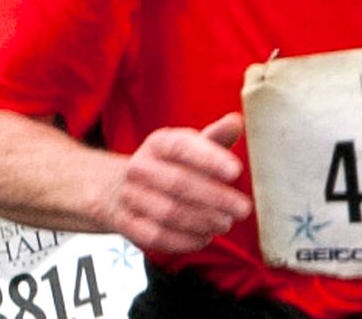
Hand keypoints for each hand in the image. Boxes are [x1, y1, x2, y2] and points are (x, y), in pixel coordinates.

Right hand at [99, 114, 250, 252]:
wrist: (119, 188)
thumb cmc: (167, 167)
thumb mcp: (188, 148)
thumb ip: (215, 138)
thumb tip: (237, 121)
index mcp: (157, 145)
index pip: (180, 147)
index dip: (208, 159)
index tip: (235, 171)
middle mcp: (139, 168)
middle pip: (177, 183)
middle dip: (215, 198)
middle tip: (242, 208)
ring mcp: (130, 196)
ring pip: (169, 212)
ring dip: (203, 221)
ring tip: (225, 223)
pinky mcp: (128, 224)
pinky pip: (157, 237)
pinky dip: (185, 240)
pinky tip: (204, 237)